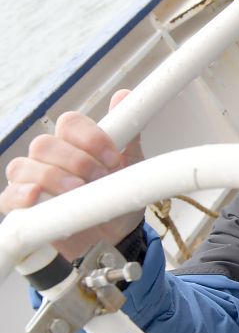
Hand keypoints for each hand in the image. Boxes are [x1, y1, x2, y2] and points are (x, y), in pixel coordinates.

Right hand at [0, 90, 144, 260]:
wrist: (116, 237)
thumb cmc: (118, 198)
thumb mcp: (132, 166)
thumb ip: (128, 133)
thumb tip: (124, 95)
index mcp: (74, 143)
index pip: (69, 123)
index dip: (91, 138)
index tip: (114, 159)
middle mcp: (49, 158)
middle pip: (45, 144)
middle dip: (76, 161)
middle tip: (100, 178)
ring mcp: (31, 181)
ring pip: (24, 166)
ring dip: (53, 177)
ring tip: (77, 191)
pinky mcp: (21, 209)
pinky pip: (8, 196)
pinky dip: (20, 194)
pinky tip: (36, 196)